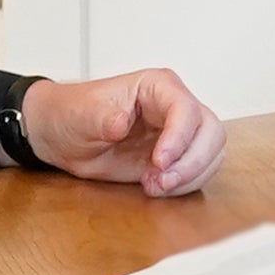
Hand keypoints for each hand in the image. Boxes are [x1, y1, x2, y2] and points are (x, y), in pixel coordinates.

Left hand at [17, 67, 224, 196]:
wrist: (62, 136)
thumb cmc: (72, 114)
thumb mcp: (82, 115)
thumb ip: (102, 118)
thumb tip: (120, 123)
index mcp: (157, 86)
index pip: (186, 109)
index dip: (179, 138)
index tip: (158, 162)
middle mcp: (175, 106)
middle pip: (211, 132)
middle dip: (192, 162)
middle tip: (160, 181)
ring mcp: (179, 132)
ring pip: (212, 153)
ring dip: (189, 177)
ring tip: (153, 186)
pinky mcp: (177, 156)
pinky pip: (199, 171)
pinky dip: (184, 185)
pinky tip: (155, 187)